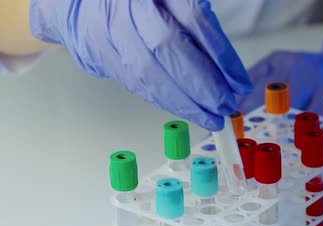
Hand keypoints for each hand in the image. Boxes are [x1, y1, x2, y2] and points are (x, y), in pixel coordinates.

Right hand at [30, 0, 251, 130]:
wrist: (84, 1)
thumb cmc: (142, 3)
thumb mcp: (175, 1)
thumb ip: (200, 25)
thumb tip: (228, 73)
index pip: (194, 18)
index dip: (221, 55)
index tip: (239, 82)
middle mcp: (130, 5)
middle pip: (169, 47)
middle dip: (203, 84)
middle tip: (225, 105)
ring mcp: (111, 29)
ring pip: (150, 72)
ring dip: (185, 102)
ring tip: (211, 116)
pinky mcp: (101, 54)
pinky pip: (137, 84)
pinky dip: (165, 102)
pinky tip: (186, 111)